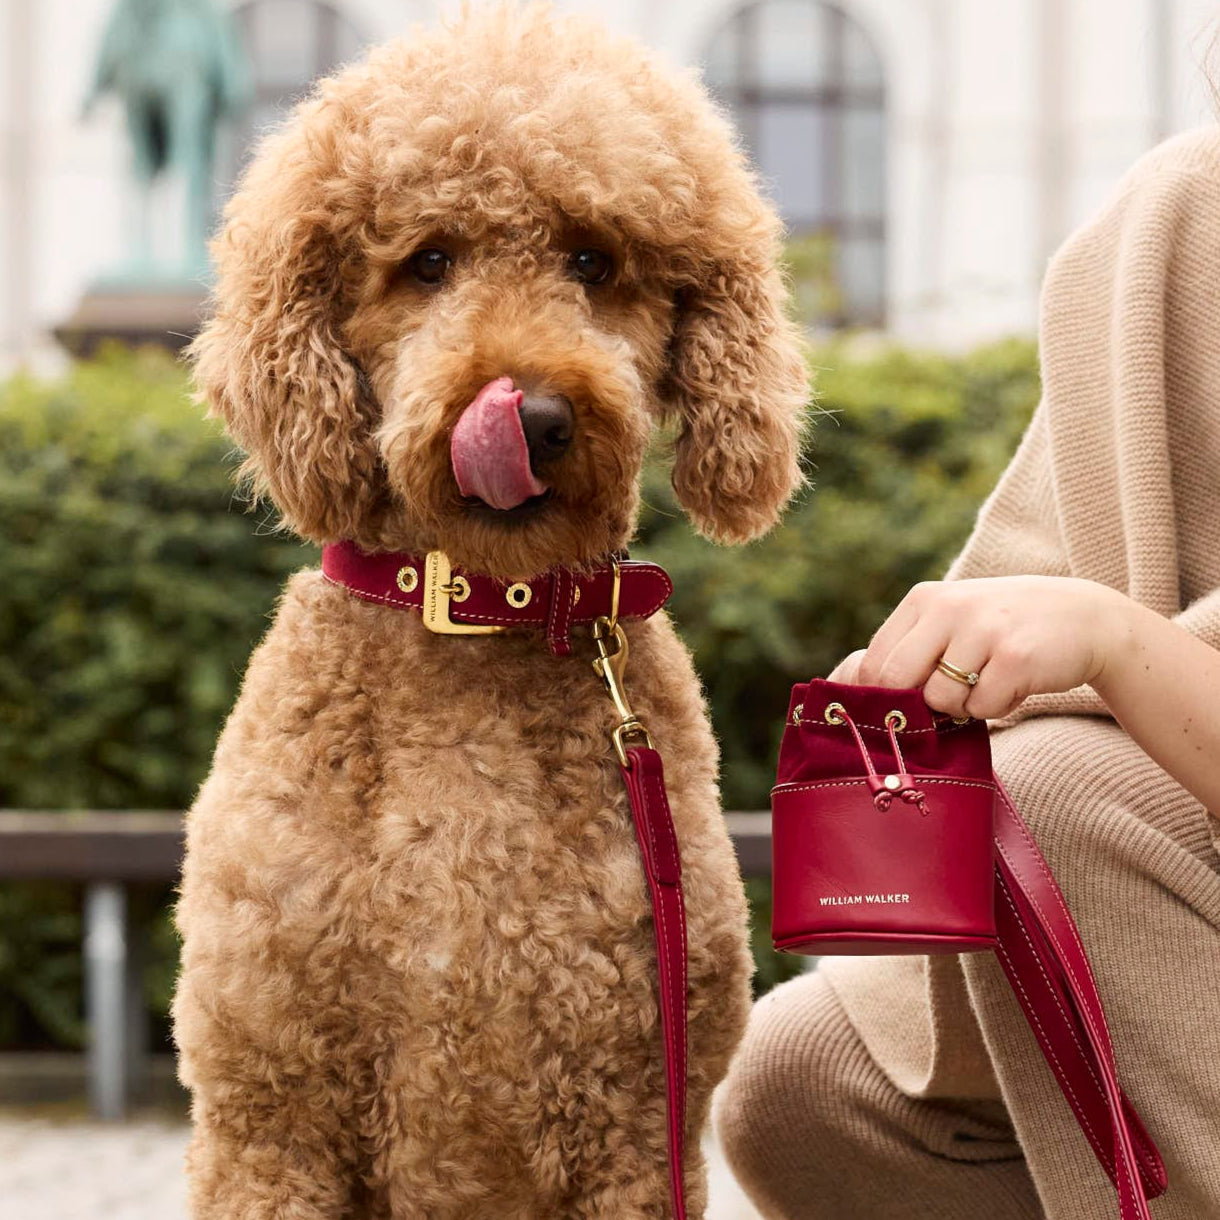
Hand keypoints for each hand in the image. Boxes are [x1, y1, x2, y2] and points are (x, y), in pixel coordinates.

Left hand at [833, 576, 1129, 719]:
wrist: (1085, 618)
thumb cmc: (1002, 630)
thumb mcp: (950, 623)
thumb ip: (907, 651)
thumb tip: (848, 692)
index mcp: (924, 599)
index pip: (874, 662)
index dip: (881, 697)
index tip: (901, 710)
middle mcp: (949, 608)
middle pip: (896, 681)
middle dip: (915, 706)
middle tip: (943, 705)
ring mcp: (983, 629)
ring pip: (941, 701)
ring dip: (963, 708)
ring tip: (987, 682)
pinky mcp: (1015, 656)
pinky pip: (983, 708)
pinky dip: (996, 708)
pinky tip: (1013, 684)